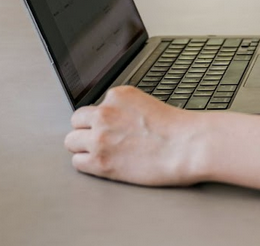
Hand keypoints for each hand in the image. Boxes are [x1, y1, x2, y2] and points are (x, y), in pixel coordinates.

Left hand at [65, 86, 206, 185]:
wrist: (188, 146)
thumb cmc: (177, 129)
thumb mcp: (147, 103)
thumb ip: (124, 109)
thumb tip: (113, 122)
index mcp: (118, 95)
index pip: (93, 106)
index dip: (100, 119)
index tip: (110, 127)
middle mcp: (105, 113)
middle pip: (76, 122)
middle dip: (87, 131)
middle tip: (103, 140)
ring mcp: (99, 138)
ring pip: (71, 142)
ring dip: (84, 148)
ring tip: (103, 153)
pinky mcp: (100, 162)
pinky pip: (77, 162)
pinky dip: (88, 164)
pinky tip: (103, 164)